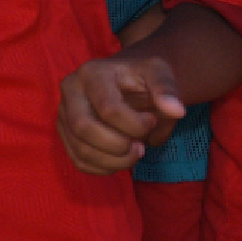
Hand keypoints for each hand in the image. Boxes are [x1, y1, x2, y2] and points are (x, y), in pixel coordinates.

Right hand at [56, 56, 186, 173]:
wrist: (126, 79)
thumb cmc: (142, 76)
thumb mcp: (159, 73)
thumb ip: (167, 90)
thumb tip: (177, 111)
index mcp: (92, 72)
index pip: (108, 109)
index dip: (135, 124)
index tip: (152, 121)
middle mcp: (71, 90)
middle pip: (83, 128)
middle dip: (118, 147)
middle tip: (141, 147)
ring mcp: (64, 112)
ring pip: (80, 149)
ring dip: (113, 162)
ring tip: (135, 154)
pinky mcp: (65, 132)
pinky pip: (78, 160)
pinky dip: (103, 168)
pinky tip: (121, 159)